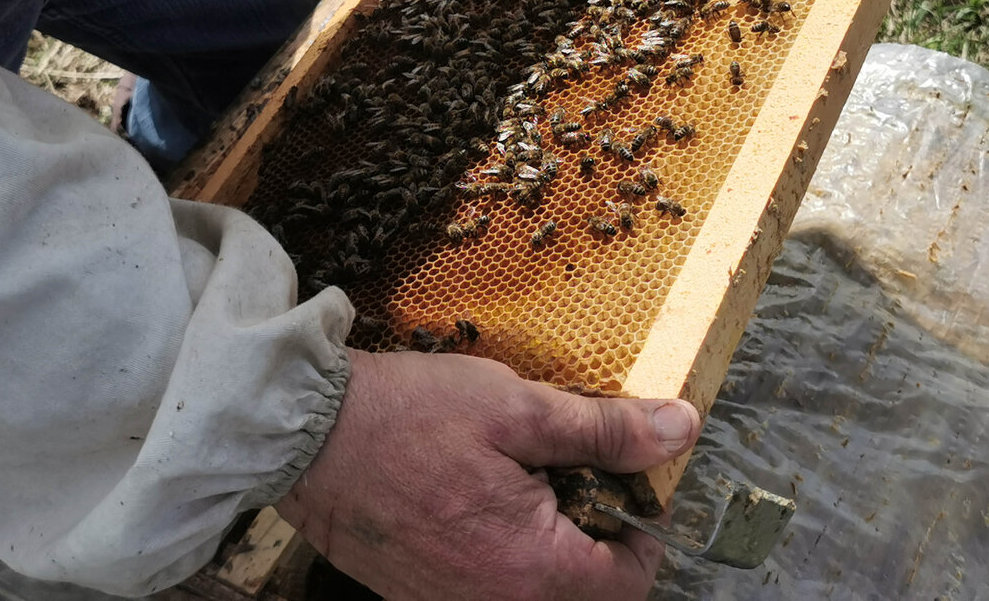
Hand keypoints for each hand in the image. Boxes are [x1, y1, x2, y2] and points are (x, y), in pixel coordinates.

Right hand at [276, 349, 701, 599]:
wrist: (307, 434)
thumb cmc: (410, 416)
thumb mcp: (519, 407)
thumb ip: (605, 431)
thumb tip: (681, 430)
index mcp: (532, 570)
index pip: (630, 580)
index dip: (642, 526)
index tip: (625, 479)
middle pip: (583, 591)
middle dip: (593, 535)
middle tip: (571, 471)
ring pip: (534, 590)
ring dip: (547, 544)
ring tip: (522, 479)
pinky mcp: (419, 595)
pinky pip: (487, 586)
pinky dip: (501, 551)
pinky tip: (478, 496)